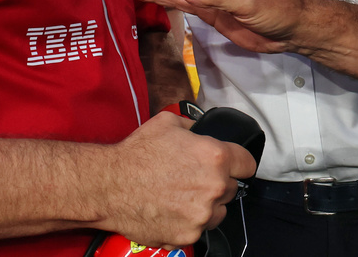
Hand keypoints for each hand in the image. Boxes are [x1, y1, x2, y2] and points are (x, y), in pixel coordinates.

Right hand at [96, 112, 255, 249]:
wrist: (109, 186)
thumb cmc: (136, 154)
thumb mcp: (168, 122)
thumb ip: (195, 126)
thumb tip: (202, 130)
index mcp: (215, 157)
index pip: (248, 164)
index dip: (239, 163)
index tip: (234, 166)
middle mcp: (214, 187)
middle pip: (232, 188)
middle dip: (217, 183)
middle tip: (193, 179)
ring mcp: (202, 215)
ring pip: (218, 212)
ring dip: (207, 205)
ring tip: (182, 197)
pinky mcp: (189, 236)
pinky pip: (198, 229)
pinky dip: (188, 222)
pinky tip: (171, 210)